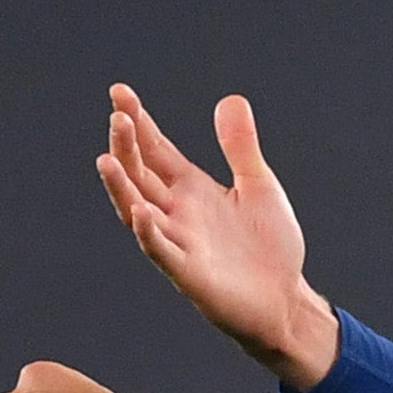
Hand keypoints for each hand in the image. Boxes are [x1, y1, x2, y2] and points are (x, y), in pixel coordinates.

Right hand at [97, 87, 339, 390]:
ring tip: (106, 159)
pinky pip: (162, 251)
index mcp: (192, 188)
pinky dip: (149, 232)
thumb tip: (232, 99)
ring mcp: (179, 242)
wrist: (286, 300)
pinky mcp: (189, 273)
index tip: (120, 92)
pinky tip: (140, 212)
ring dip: (122, 187)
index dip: (139, 122)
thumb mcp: (259, 187)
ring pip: (137, 210)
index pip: (156, 149)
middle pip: (141, 174)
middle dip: (127, 146)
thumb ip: (241, 148)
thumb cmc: (269, 247)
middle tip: (118, 116)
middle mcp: (177, 212)